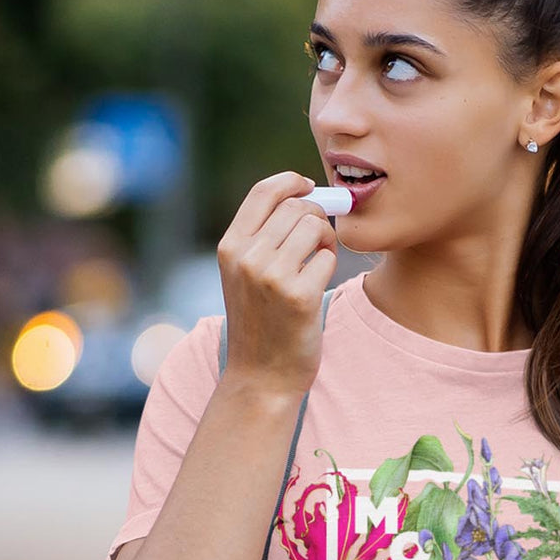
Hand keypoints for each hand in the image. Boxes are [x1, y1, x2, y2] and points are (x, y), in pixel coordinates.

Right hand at [217, 170, 338, 399]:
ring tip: (318, 261)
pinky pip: (329, 258)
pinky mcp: (300, 296)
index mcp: (230, 247)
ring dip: (326, 240)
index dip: (292, 182)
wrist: (261, 377)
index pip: (263, 192)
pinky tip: (318, 284)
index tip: (309, 186)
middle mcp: (247, 258)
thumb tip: (303, 194)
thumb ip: (262, 236)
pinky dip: (330, 266)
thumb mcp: (244, 275)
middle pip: (296, 207)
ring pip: (315, 227)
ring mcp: (272, 277)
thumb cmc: (261, 323)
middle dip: (316, 216)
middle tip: (318, 240)